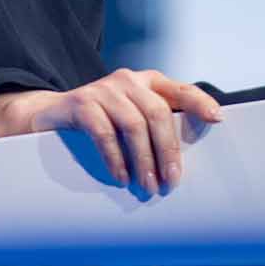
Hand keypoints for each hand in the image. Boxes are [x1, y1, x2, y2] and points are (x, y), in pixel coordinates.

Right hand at [0, 68, 224, 192]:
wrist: (47, 115)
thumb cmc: (99, 121)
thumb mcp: (129, 117)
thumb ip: (154, 127)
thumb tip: (181, 163)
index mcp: (146, 82)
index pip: (179, 89)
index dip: (199, 102)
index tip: (217, 119)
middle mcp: (127, 80)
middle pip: (157, 112)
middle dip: (167, 149)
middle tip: (171, 181)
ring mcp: (102, 89)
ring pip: (133, 124)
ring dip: (143, 159)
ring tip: (148, 184)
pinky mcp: (80, 103)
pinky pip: (103, 132)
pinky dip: (115, 157)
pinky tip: (121, 176)